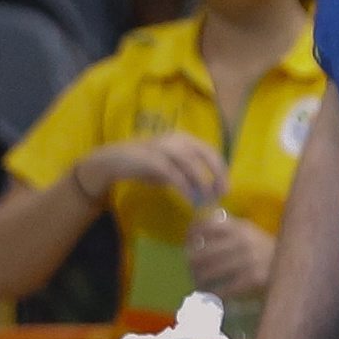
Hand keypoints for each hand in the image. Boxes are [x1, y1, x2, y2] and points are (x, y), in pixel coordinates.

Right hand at [80, 132, 230, 209]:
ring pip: (191, 164)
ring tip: (207, 200)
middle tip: (221, 194)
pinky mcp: (153, 160)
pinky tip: (191, 200)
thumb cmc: (143, 164)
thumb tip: (206, 190)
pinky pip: (175, 175)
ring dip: (202, 183)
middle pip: (205, 155)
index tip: (225, 187)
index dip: (221, 169)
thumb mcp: (170, 167)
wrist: (113, 161)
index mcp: (183, 138)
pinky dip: (185, 188)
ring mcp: (164, 148)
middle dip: (217, 175)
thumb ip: (187, 174)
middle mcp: (176, 139)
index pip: (210, 151)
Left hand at [183, 211, 275, 304]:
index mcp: (239, 226)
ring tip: (200, 285)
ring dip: (200, 282)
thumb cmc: (267, 251)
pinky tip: (213, 296)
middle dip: (192, 266)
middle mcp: (242, 240)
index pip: (205, 227)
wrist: (297, 266)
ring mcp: (248, 260)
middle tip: (192, 272)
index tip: (186, 246)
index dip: (190, 237)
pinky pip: (224, 289)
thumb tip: (194, 234)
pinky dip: (214, 294)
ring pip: (209, 273)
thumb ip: (226, 229)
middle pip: (202, 254)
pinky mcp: (253, 280)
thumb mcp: (249, 232)